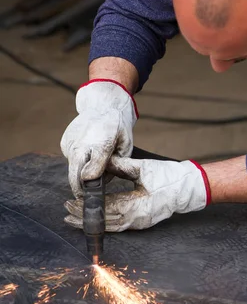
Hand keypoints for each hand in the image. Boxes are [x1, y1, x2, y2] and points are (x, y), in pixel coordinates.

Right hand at [61, 80, 137, 197]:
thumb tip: (102, 182)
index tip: (92, 195)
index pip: (92, 171)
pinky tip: (87, 153)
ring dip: (80, 173)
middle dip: (79, 188)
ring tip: (93, 165)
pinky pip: (70, 159)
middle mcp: (82, 143)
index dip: (91, 186)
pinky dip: (78, 161)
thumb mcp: (125, 145)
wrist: (101, 105)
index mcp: (102, 143)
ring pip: (72, 168)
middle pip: (75, 174)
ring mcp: (71, 142)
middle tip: (85, 197)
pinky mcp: (64, 142)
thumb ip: (116, 165)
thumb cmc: (117, 128)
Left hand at [64, 157, 210, 230]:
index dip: (88, 205)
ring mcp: (139, 223)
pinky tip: (94, 222)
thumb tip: (100, 162)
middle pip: (105, 220)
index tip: (72, 201)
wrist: (188, 189)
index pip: (106, 206)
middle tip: (66, 211)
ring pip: (110, 227)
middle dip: (84, 216)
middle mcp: (136, 218)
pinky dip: (104, 224)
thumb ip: (121, 166)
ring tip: (73, 220)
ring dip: (91, 223)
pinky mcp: (141, 223)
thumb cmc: (168, 177)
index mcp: (137, 205)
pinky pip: (118, 227)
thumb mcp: (143, 168)